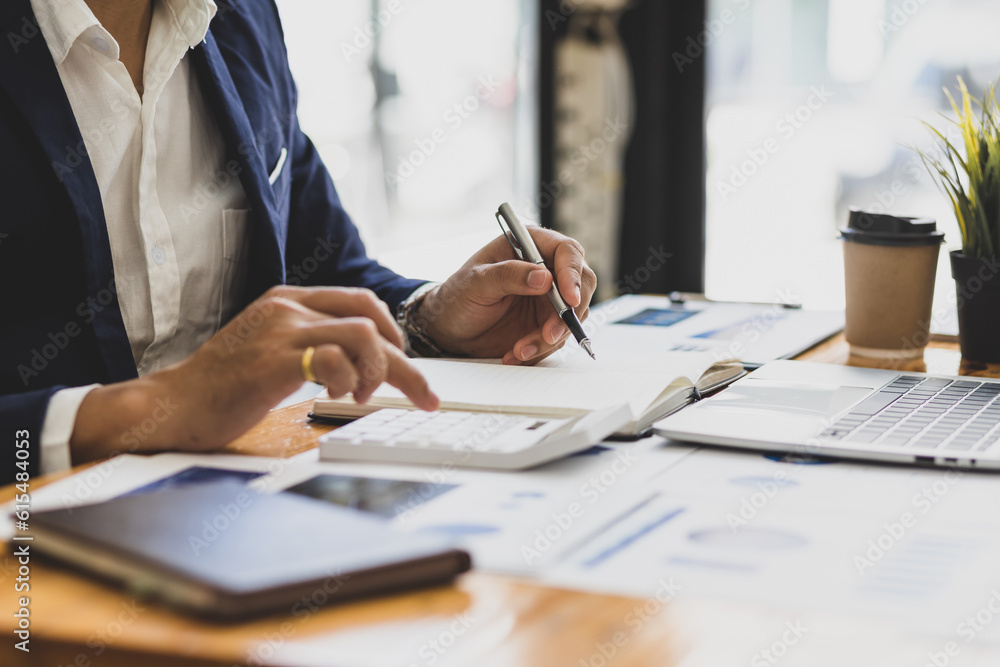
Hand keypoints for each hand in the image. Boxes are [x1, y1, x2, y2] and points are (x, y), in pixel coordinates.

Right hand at [70, 286, 438, 461]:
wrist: (174, 406)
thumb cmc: (223, 386)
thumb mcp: (271, 348)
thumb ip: (310, 341)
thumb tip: (361, 360)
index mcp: (288, 300)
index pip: (362, 301)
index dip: (393, 333)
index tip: (405, 363)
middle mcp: (287, 307)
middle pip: (371, 317)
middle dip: (406, 362)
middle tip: (424, 395)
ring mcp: (280, 330)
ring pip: (363, 335)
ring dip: (379, 372)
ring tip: (364, 396)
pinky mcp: (273, 361)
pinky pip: (335, 360)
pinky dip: (349, 381)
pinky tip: (339, 398)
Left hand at [419, 227, 596, 363]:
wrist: (449, 330)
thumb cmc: (457, 297)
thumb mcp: (476, 283)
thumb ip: (508, 275)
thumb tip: (544, 277)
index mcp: (529, 245)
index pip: (567, 251)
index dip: (572, 274)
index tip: (569, 300)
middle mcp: (545, 268)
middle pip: (581, 284)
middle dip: (569, 313)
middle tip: (550, 334)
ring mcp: (549, 297)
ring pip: (572, 316)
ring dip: (551, 338)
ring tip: (520, 350)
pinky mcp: (547, 322)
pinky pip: (558, 338)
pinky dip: (541, 350)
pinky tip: (515, 354)